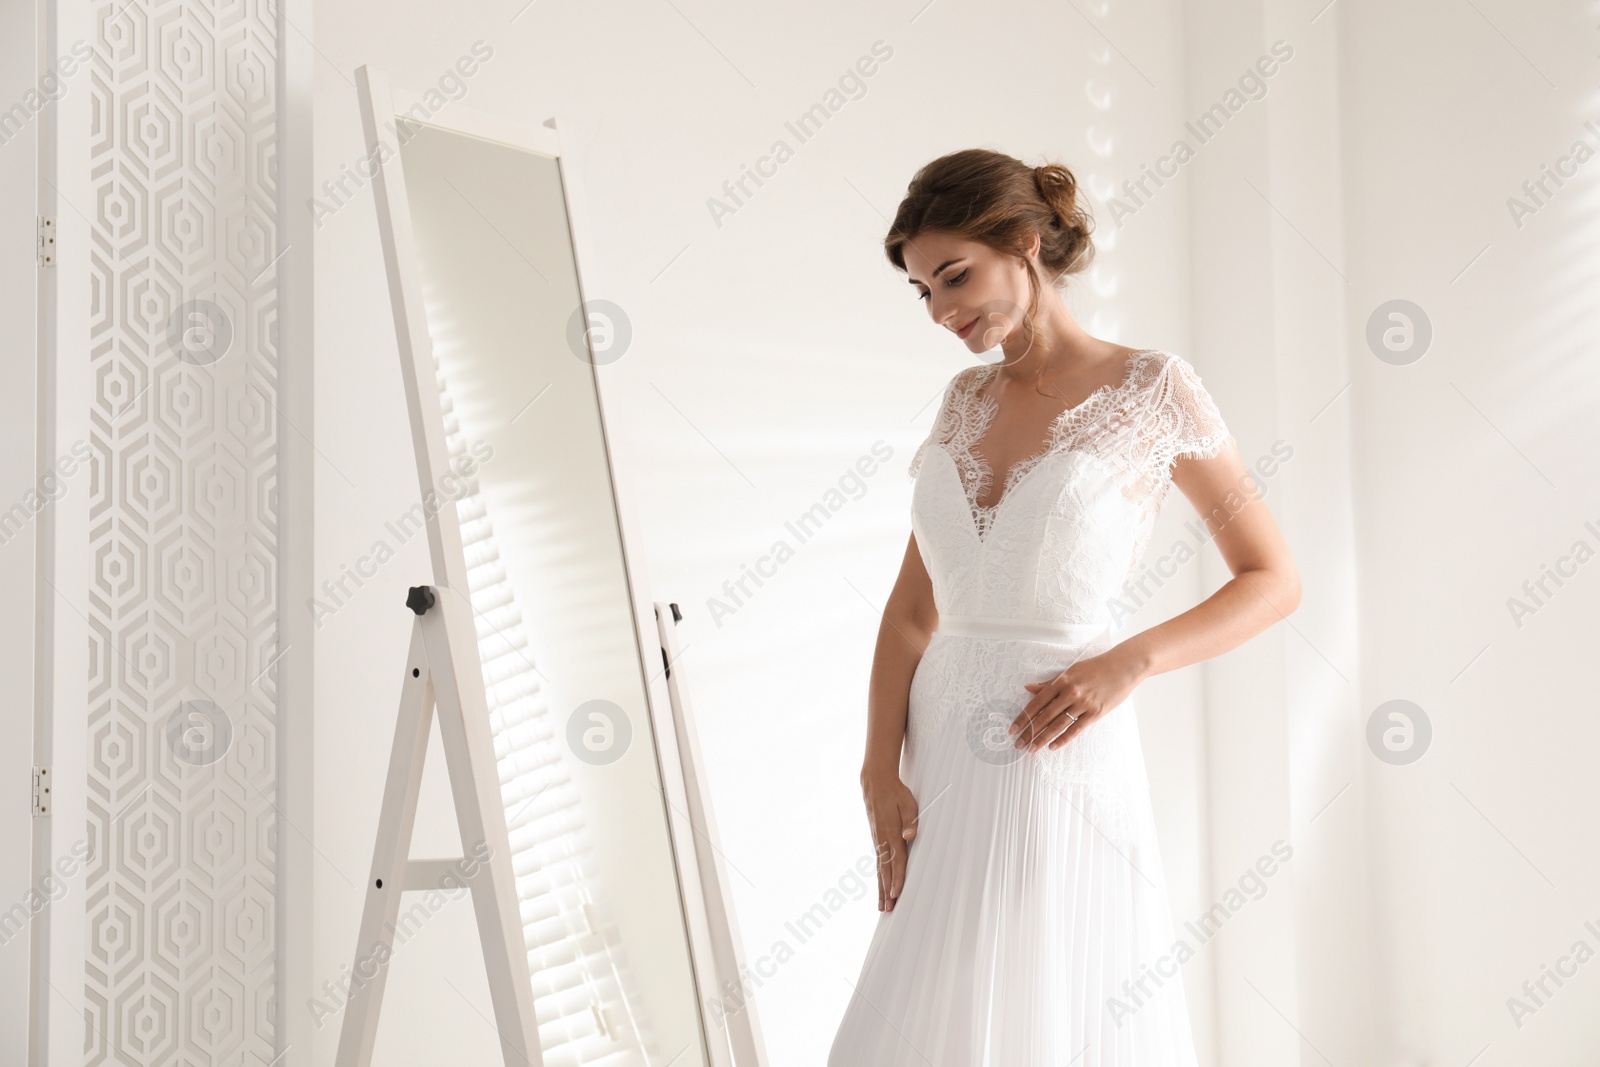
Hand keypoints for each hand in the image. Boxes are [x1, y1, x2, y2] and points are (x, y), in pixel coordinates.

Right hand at [860, 770, 918, 911]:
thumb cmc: (895, 793)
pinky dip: (878, 876)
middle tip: (887, 909)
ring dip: (881, 888)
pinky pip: (878, 862)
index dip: (897, 878)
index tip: (896, 894)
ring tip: (882, 906)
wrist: (876, 783)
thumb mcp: (908, 802)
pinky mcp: (876, 839)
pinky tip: (880, 886)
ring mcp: (877, 840)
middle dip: (886, 891)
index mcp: (891, 832)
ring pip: (879, 869)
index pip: (897, 861)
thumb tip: (910, 836)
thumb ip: (910, 820)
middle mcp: (882, 839)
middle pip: (885, 870)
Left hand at [1009, 644, 1144, 752]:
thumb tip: (1028, 688)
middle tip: (1018, 744)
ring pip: (1058, 725)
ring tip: (1031, 748)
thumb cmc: (1095, 668)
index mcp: (1061, 681)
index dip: (1024, 717)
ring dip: (1043, 738)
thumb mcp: (1070, 671)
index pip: (1037, 702)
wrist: (1123, 667)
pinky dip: (1063, 739)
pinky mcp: (1095, 713)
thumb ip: (1050, 683)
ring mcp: (1083, 704)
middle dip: (1030, 732)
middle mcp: (1070, 693)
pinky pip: (1076, 729)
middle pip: (1045, 716)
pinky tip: (1052, 746)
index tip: (1013, 728)